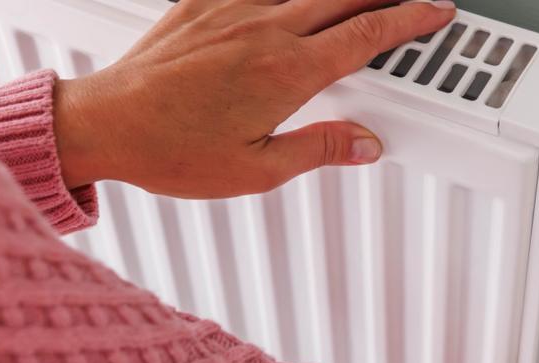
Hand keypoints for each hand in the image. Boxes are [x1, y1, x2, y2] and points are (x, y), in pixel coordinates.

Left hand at [52, 0, 455, 197]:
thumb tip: (364, 144)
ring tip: (357, 0)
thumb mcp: (256, 171)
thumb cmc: (170, 150)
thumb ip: (318, 150)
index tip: (433, 12)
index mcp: (287, 73)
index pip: (367, 36)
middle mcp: (264, 30)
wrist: (105, 124)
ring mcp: (232, 9)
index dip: (409, 20)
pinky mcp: (202, 2)